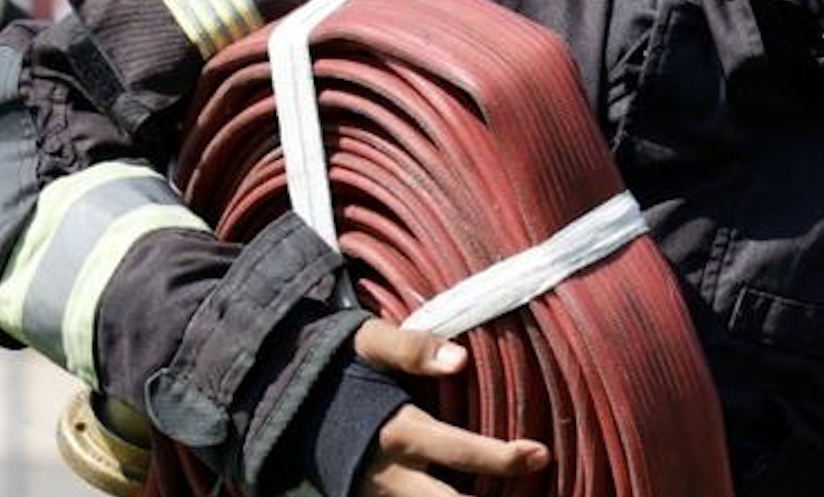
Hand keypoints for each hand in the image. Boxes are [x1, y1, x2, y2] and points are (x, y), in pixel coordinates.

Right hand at [350, 320, 548, 495]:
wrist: (282, 392)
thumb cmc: (335, 363)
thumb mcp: (368, 342)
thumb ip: (412, 348)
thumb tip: (460, 359)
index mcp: (397, 432)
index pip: (459, 453)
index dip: (503, 459)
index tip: (540, 454)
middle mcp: (390, 475)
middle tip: (533, 494)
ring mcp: (379, 494)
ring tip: (512, 495)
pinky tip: (470, 491)